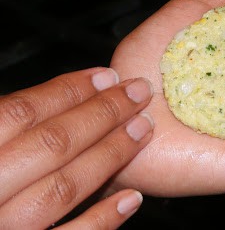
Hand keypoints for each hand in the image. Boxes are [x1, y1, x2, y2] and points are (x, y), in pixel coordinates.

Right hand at [0, 67, 153, 228]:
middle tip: (138, 93)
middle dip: (103, 113)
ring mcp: (4, 228)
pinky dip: (102, 220)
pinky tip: (132, 199)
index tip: (106, 76)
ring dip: (111, 154)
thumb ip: (2, 128)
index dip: (69, 91)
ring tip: (143, 130)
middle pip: (53, 143)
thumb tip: (47, 101)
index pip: (22, 112)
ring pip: (65, 187)